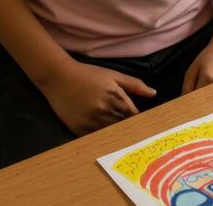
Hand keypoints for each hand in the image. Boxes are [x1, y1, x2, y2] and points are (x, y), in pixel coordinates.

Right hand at [41, 59, 155, 136]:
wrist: (60, 77)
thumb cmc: (88, 74)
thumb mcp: (113, 75)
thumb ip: (134, 85)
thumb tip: (153, 94)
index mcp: (116, 97)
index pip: (135, 116)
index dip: (138, 119)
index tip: (140, 122)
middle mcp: (106, 111)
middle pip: (124, 126)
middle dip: (127, 126)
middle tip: (129, 128)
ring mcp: (92, 122)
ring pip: (111, 134)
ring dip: (115, 132)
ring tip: (114, 128)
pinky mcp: (80, 130)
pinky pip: (96, 138)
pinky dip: (101, 136)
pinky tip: (101, 130)